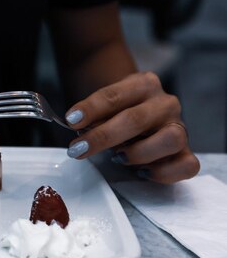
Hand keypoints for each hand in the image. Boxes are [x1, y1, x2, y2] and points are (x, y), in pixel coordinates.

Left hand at [64, 72, 199, 183]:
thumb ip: (93, 115)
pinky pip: (187, 165)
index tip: (71, 121)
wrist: (140, 118)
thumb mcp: (103, 108)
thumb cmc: (118, 114)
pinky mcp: (186, 153)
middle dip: (103, 137)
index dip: (92, 108)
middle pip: (136, 119)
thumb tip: (76, 126)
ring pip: (170, 139)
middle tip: (78, 149)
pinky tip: (141, 172)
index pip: (115, 96)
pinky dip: (163, 172)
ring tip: (117, 158)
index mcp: (143, 84)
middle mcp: (165, 104)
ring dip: (138, 152)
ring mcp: (180, 128)